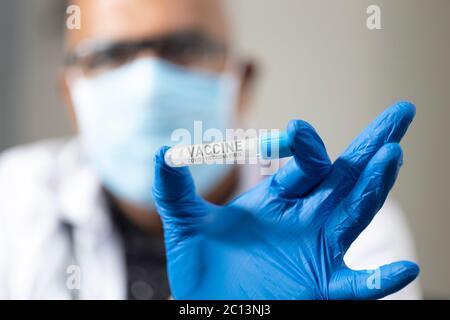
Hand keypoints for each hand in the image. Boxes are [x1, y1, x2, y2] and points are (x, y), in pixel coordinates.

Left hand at [153, 101, 418, 298]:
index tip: (294, 131)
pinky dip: (380, 279)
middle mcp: (306, 219)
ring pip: (355, 214)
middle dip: (373, 145)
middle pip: (347, 176)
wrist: (206, 305)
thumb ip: (174, 189)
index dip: (305, 143)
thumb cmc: (201, 265)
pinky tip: (404, 270)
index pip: (306, 162)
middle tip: (401, 113)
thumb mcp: (184, 222)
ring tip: (392, 155)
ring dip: (374, 188)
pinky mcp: (321, 288)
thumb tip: (160, 153)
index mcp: (280, 199)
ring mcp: (318, 252)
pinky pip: (356, 285)